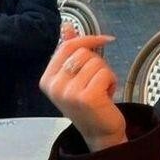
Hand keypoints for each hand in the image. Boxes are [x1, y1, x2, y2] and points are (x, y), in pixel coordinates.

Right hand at [40, 32, 126, 150]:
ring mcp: (69, 93)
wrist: (100, 133)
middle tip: (97, 82)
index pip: (66, 46)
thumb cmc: (89, 103)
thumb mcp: (76, 76)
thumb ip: (71, 51)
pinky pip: (106, 73)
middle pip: (83, 53)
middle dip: (97, 63)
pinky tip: (107, 96)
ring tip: (101, 90)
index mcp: (47, 79)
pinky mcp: (87, 98)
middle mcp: (55, 86)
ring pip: (96, 62)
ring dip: (105, 74)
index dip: (88, 39)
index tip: (105, 39)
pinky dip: (112, 82)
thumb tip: (67, 26)